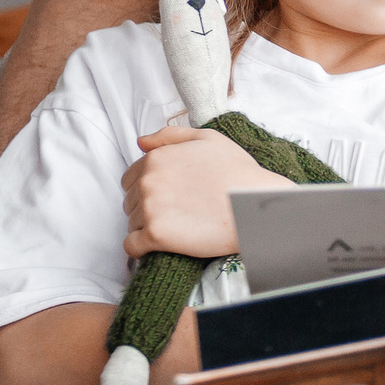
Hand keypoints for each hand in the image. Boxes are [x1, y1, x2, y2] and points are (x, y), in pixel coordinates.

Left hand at [120, 125, 293, 259]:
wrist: (254, 206)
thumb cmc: (238, 172)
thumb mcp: (207, 139)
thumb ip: (170, 136)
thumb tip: (141, 142)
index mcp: (156, 158)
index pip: (130, 179)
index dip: (148, 190)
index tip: (168, 198)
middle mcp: (148, 181)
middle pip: (130, 202)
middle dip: (147, 208)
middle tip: (176, 214)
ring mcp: (150, 209)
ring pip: (131, 224)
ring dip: (146, 228)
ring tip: (175, 229)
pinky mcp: (156, 235)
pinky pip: (131, 246)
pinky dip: (141, 248)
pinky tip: (159, 246)